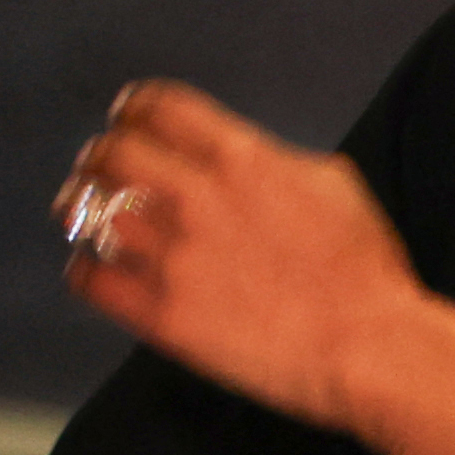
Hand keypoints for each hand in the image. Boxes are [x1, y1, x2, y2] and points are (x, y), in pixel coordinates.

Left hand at [56, 78, 421, 434]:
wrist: (371, 347)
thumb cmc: (365, 273)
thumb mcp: (335, 187)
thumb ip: (276, 161)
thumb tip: (246, 157)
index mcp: (242, 158)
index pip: (159, 107)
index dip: (135, 108)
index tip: (129, 119)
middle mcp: (198, 198)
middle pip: (112, 151)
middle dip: (101, 155)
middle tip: (100, 167)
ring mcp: (175, 258)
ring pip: (87, 210)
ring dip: (83, 206)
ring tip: (86, 213)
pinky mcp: (163, 314)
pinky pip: (89, 277)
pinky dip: (85, 268)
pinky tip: (98, 270)